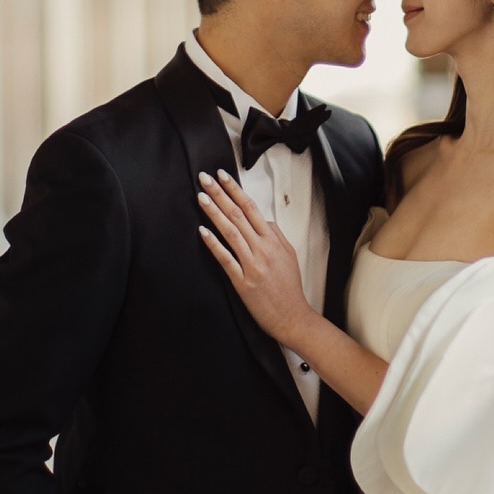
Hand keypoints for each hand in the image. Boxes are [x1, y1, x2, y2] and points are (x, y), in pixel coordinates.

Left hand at [197, 171, 310, 345]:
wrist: (292, 316)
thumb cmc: (289, 288)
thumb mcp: (289, 255)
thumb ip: (276, 235)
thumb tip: (262, 220)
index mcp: (273, 240)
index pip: (251, 207)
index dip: (235, 190)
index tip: (222, 176)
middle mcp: (262, 249)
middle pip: (238, 214)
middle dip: (220, 194)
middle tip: (205, 178)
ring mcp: (252, 264)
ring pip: (230, 232)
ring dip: (214, 212)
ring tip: (201, 197)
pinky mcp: (242, 281)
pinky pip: (225, 259)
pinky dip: (214, 244)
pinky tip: (203, 232)